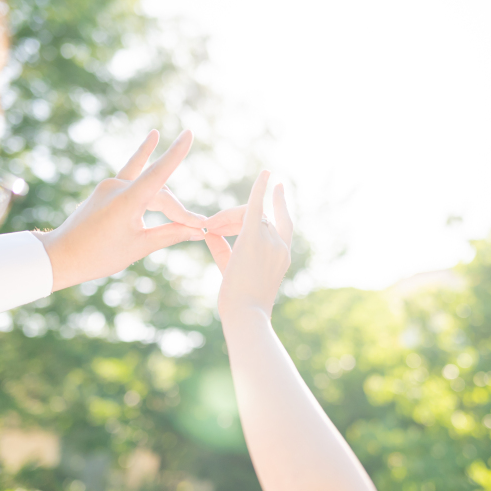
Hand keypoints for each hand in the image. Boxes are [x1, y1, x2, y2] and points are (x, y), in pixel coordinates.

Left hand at [34, 130, 205, 290]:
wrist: (61, 256)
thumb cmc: (99, 255)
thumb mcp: (139, 247)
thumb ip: (171, 234)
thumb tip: (197, 230)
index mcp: (126, 201)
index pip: (158, 172)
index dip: (176, 153)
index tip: (190, 134)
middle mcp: (118, 186)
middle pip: (159, 191)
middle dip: (177, 211)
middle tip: (195, 229)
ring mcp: (111, 185)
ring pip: (148, 186)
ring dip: (165, 201)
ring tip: (182, 215)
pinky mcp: (107, 188)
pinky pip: (131, 171)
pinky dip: (143, 157)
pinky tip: (154, 135)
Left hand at [206, 171, 292, 320]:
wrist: (245, 316)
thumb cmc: (238, 305)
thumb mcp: (231, 273)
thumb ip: (222, 250)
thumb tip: (209, 232)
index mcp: (282, 257)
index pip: (282, 225)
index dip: (281, 207)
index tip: (278, 189)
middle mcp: (281, 247)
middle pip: (260, 218)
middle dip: (233, 218)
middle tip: (211, 224)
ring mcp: (271, 242)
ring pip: (250, 216)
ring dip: (226, 218)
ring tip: (207, 226)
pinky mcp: (254, 239)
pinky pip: (256, 207)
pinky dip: (260, 188)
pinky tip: (265, 174)